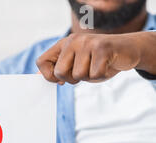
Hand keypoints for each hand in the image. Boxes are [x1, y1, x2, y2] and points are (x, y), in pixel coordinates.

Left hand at [37, 31, 155, 84]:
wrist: (127, 50)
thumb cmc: (98, 60)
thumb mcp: (75, 65)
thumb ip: (57, 69)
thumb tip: (35, 77)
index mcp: (63, 44)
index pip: (41, 62)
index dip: (48, 76)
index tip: (60, 80)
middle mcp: (73, 41)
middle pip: (59, 72)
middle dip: (71, 79)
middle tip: (83, 72)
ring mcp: (87, 43)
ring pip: (78, 75)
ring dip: (88, 77)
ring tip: (96, 66)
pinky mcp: (102, 48)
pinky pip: (94, 74)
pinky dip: (100, 76)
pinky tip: (106, 66)